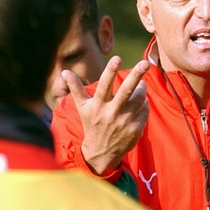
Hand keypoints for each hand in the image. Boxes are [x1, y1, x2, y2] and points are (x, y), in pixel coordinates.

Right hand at [62, 56, 149, 174]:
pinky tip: (140, 102)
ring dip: (141, 89)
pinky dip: (144, 103)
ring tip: (140, 84)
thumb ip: (75, 88)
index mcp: (98, 105)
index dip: (110, 71)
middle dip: (136, 75)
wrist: (101, 152)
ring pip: (139, 99)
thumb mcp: (82, 107)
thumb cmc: (92, 124)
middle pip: (126, 90)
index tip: (116, 57)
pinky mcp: (136, 129)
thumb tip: (64, 71)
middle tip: (145, 63)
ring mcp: (125, 121)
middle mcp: (111, 113)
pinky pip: (144, 109)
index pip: (104, 85)